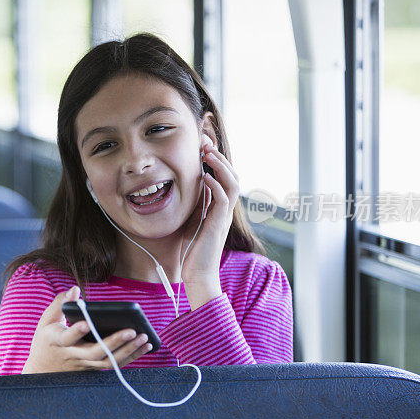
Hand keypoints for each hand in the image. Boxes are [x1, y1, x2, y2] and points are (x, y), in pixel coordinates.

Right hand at [21, 286, 152, 373]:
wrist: (41, 371)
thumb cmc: (46, 341)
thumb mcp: (46, 321)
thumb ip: (60, 303)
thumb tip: (75, 289)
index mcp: (58, 341)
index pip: (68, 337)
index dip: (77, 331)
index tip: (87, 322)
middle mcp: (73, 355)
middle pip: (95, 352)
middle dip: (115, 342)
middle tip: (132, 331)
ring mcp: (85, 364)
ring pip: (108, 362)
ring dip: (128, 351)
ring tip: (144, 338)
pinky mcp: (93, 369)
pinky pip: (113, 365)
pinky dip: (130, 357)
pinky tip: (143, 347)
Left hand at [180, 142, 239, 309]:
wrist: (196, 275)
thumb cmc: (192, 251)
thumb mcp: (191, 220)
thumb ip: (194, 204)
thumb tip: (187, 186)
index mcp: (219, 207)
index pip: (223, 177)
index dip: (216, 160)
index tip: (203, 145)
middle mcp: (224, 210)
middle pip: (232, 176)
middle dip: (219, 157)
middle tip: (205, 143)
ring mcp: (223, 216)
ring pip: (232, 184)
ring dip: (220, 166)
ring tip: (208, 154)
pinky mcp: (218, 224)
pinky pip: (224, 200)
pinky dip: (216, 185)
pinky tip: (206, 177)